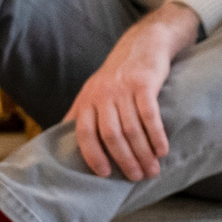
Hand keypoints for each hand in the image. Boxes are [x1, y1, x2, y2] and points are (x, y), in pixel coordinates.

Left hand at [66, 3, 199, 180]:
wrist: (143, 44)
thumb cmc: (117, 75)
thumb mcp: (92, 91)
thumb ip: (79, 115)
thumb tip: (59, 144)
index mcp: (87, 99)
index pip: (84, 133)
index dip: (93, 155)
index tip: (105, 174)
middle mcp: (102, 94)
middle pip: (111, 135)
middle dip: (125, 160)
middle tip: (137, 176)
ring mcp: (123, 88)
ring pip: (132, 129)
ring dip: (143, 154)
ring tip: (152, 169)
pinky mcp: (144, 83)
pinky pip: (150, 115)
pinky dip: (156, 136)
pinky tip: (162, 151)